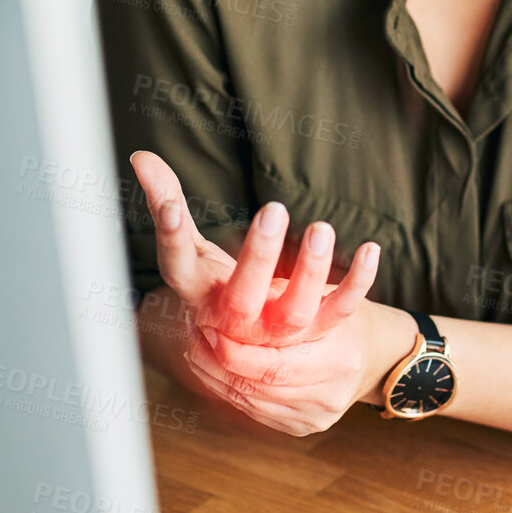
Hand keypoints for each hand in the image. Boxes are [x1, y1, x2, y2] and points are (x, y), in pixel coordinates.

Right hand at [130, 151, 382, 433]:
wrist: (245, 356)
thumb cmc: (215, 287)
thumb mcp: (193, 250)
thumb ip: (168, 202)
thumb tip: (140, 157)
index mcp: (199, 295)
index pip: (177, 266)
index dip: (171, 238)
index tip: (169, 208)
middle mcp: (236, 322)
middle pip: (243, 297)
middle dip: (259, 255)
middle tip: (272, 209)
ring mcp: (277, 333)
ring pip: (295, 312)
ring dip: (310, 271)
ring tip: (320, 227)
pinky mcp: (315, 333)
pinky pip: (340, 312)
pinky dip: (358, 282)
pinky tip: (371, 249)